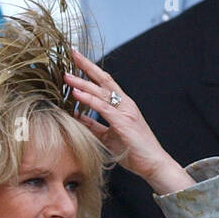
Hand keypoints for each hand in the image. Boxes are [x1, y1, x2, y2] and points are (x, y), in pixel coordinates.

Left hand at [65, 49, 193, 194]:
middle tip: (72, 54)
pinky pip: (102, 108)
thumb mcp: (108, 136)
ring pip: (101, 92)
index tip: (76, 61)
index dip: (91, 70)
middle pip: (103, 80)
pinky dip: (88, 99)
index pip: (104, 83)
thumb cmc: (133, 151)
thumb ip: (93, 125)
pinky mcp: (123, 122)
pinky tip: (76, 93)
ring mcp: (125, 111)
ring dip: (82, 82)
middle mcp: (125, 104)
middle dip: (87, 66)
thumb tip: (77, 117)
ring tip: (66, 75)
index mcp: (122, 106)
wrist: (152, 163)